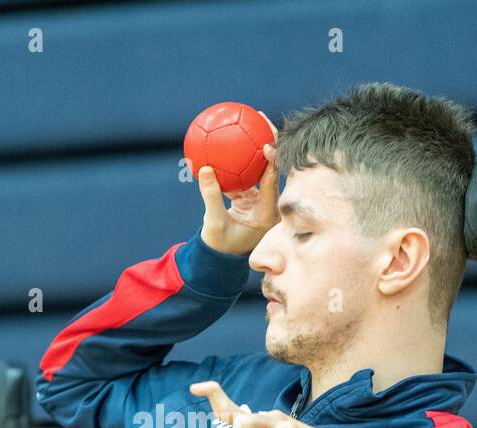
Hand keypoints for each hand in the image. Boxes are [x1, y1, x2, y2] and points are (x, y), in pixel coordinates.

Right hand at [196, 111, 279, 255]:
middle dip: (270, 143)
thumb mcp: (213, 222)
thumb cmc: (219, 244)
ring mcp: (260, 199)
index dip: (272, 162)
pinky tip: (231, 140)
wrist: (220, 257)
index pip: (272, 183)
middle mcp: (268, 203)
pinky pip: (245, 174)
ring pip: (260, 169)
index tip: (266, 144)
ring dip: (256, 146)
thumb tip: (204, 169)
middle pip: (272, 168)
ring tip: (252, 121)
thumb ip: (210, 196)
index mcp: (266, 213)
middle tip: (262, 121)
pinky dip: (239, 160)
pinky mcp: (250, 197)